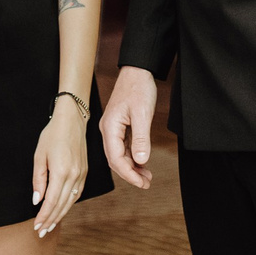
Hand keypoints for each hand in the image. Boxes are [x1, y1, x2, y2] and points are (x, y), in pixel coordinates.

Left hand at [32, 104, 89, 236]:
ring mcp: (82, 174)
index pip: (52, 201)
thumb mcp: (39, 155)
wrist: (72, 120)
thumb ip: (39, 179)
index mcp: (62, 171)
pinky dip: (68, 204)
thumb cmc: (52, 135)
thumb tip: (37, 200)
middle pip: (62, 205)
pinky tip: (61, 210)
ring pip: (71, 201)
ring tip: (50, 225)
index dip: (44, 216)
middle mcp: (74, 175)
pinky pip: (77, 194)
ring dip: (60, 215)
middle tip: (41, 232)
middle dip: (51, 220)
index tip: (36, 226)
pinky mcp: (85, 172)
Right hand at [101, 66, 157, 188]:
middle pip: (115, 160)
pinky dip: (133, 157)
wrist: (137, 71)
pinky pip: (123, 147)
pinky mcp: (120, 126)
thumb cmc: (139, 88)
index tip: (142, 184)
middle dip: (130, 174)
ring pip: (119, 155)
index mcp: (110, 128)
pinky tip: (143, 163)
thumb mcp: (142, 114)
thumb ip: (141, 139)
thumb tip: (141, 161)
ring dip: (132, 167)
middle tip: (147, 184)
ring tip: (147, 177)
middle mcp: (108, 130)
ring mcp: (113, 129)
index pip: (116, 159)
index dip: (129, 174)